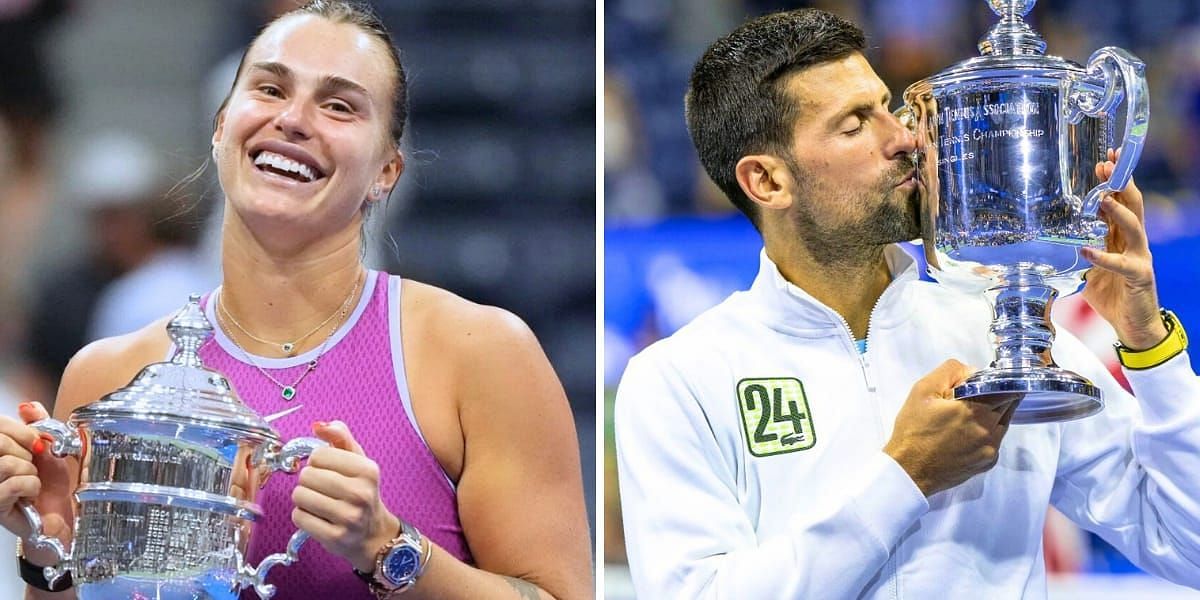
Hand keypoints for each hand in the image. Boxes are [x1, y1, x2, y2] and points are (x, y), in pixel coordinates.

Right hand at [0, 402, 72, 563]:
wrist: (65, 515)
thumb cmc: (56, 484)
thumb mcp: (53, 447)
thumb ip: (39, 423)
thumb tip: (28, 406)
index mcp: (0, 449)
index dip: (21, 431)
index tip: (37, 443)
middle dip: (26, 453)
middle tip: (34, 466)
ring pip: (4, 463)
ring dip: (28, 471)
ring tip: (32, 481)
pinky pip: (11, 484)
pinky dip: (29, 486)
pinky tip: (31, 493)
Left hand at [293, 420, 399, 571]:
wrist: (373, 533)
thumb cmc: (361, 493)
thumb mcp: (358, 461)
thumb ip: (340, 437)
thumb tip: (318, 425)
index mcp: (367, 470)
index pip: (319, 455)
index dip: (317, 461)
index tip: (327, 470)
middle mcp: (360, 493)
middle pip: (307, 475)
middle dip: (308, 481)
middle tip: (321, 489)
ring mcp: (348, 517)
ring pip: (299, 496)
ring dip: (303, 498)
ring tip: (318, 502)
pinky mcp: (334, 537)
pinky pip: (299, 517)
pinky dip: (302, 516)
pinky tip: (317, 517)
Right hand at [883, 360, 1018, 496]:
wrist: (909, 470)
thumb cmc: (913, 432)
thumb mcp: (922, 390)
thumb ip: (950, 372)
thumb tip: (972, 371)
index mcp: (976, 410)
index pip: (1006, 388)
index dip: (1000, 380)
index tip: (990, 379)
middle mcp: (989, 430)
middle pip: (1008, 404)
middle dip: (996, 395)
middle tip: (976, 395)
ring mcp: (991, 448)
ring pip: (1004, 422)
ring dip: (993, 413)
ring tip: (967, 415)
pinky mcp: (988, 462)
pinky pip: (996, 440)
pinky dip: (987, 432)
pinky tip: (966, 433)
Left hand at [1081, 147, 1167, 349]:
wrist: (1133, 327)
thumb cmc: (1112, 296)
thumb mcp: (1089, 269)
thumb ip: (1079, 251)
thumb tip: (1051, 241)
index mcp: (1122, 238)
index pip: (1120, 203)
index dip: (1113, 183)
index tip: (1102, 162)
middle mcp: (1134, 243)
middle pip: (1132, 206)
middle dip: (1121, 184)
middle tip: (1108, 165)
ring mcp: (1140, 258)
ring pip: (1133, 227)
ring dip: (1118, 211)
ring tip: (1104, 198)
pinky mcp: (1139, 277)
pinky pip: (1120, 264)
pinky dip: (1103, 257)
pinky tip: (1086, 250)